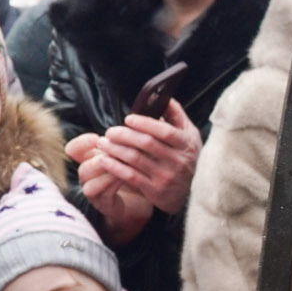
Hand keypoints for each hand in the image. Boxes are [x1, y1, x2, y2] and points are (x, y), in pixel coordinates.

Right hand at [69, 135, 154, 243]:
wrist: (145, 200)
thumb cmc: (138, 173)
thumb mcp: (133, 155)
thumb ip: (128, 141)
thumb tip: (136, 118)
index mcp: (92, 160)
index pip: (74, 149)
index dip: (82, 142)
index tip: (97, 138)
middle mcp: (88, 175)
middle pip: (82, 164)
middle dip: (101, 157)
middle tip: (118, 152)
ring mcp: (93, 190)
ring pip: (87, 177)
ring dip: (106, 168)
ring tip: (124, 163)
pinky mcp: (102, 203)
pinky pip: (100, 191)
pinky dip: (112, 182)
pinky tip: (127, 176)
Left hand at [89, 99, 201, 213]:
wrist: (187, 193)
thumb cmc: (184, 157)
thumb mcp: (189, 136)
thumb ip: (177, 116)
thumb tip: (166, 98)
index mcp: (187, 145)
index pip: (165, 131)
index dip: (145, 123)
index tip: (128, 118)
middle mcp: (179, 161)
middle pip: (147, 144)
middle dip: (124, 135)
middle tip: (109, 131)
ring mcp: (167, 177)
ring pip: (135, 159)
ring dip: (115, 149)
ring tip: (102, 143)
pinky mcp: (155, 191)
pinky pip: (130, 176)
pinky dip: (114, 166)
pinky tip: (104, 160)